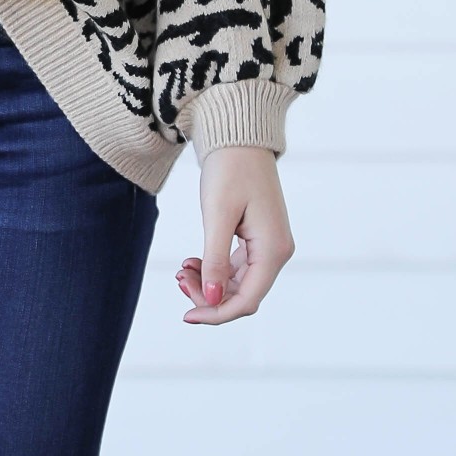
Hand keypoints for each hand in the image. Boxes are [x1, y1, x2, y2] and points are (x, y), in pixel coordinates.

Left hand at [176, 145, 293, 325]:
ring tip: (182, 269)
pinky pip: (237, 269)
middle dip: (209, 297)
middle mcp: (277, 252)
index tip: (186, 315)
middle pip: (243, 296)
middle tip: (178, 277)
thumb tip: (213, 299)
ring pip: (238, 285)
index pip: (247, 300)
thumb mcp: (218, 215)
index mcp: (273, 249)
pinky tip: (192, 262)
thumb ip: (215, 260)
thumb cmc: (230, 170)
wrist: (239, 140)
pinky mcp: (259, 240)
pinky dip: (214, 270)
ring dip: (209, 284)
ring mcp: (269, 247)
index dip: (216, 313)